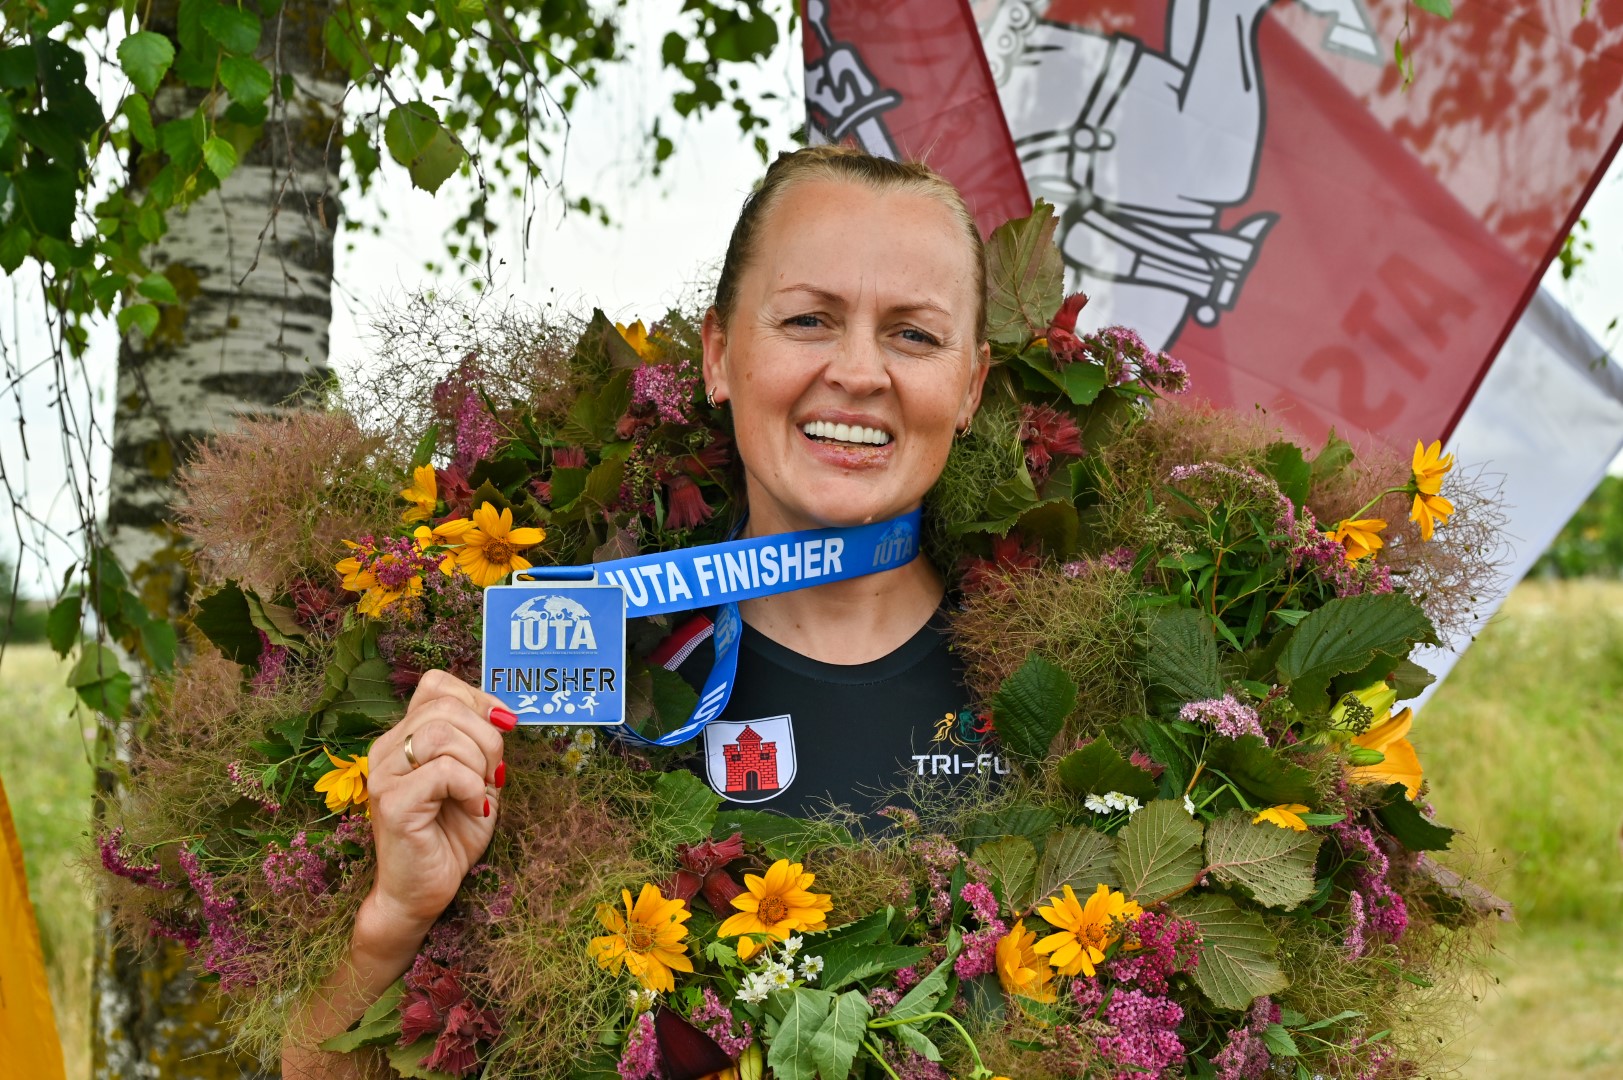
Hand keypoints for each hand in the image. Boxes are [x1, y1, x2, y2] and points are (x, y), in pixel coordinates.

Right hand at [363, 670, 512, 936]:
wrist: (423, 892)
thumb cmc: (451, 835)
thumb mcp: (476, 777)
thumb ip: (482, 742)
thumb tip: (502, 714)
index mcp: (404, 737)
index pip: (437, 684)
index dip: (477, 698)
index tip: (502, 727)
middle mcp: (387, 749)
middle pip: (446, 705)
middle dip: (486, 737)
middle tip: (490, 776)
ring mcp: (384, 775)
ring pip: (443, 734)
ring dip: (478, 763)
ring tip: (478, 795)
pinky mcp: (393, 803)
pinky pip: (444, 771)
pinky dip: (471, 789)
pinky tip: (474, 811)